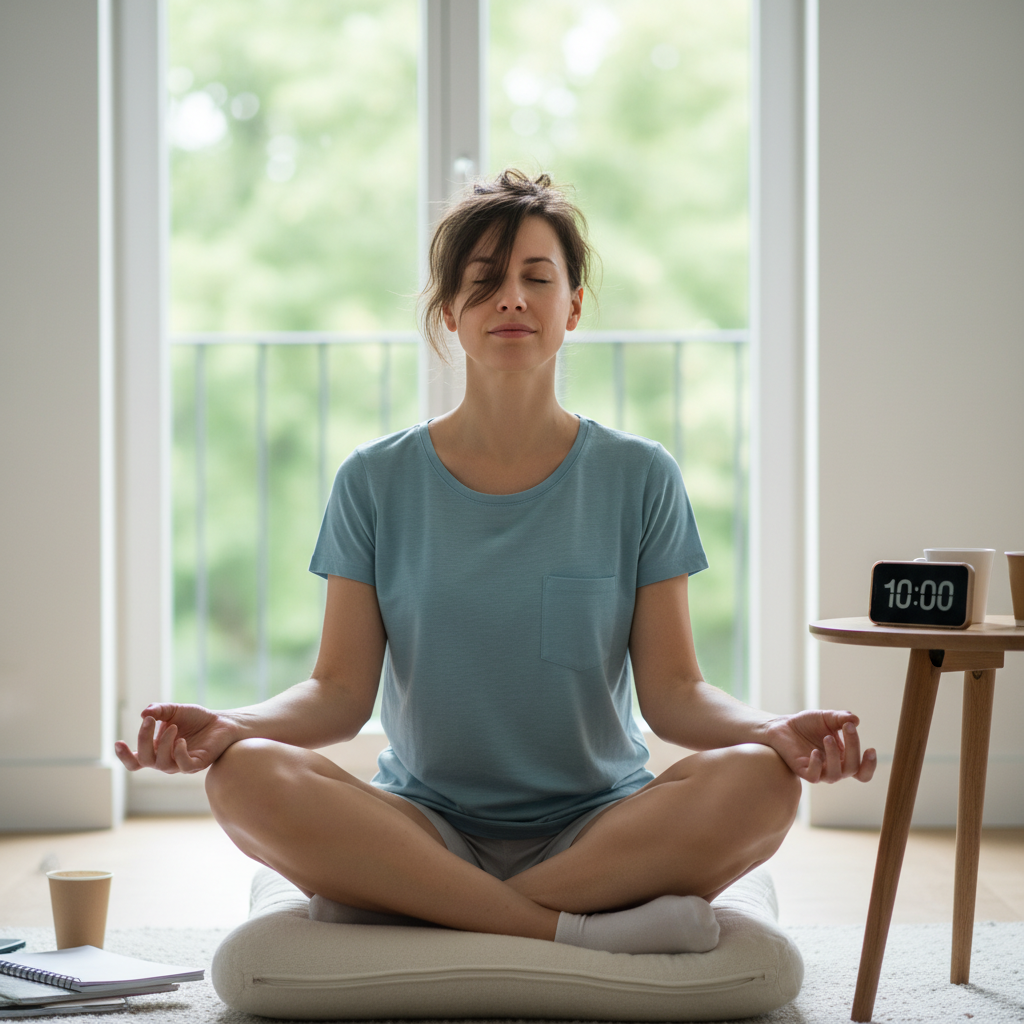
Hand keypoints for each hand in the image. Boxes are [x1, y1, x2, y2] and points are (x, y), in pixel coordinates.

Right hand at [114, 703, 239, 774]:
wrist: (221, 721)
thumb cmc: (196, 718)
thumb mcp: (174, 710)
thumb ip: (158, 710)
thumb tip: (144, 714)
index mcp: (157, 750)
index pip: (135, 761)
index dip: (124, 756)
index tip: (118, 742)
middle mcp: (166, 760)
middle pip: (145, 759)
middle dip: (143, 739)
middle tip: (150, 720)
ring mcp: (181, 764)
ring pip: (162, 763)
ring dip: (163, 743)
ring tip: (173, 726)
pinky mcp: (197, 764)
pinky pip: (183, 766)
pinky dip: (179, 753)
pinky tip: (182, 740)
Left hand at [761, 710, 876, 783]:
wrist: (783, 725)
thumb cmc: (808, 724)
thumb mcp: (827, 717)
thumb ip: (841, 718)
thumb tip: (855, 720)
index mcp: (843, 759)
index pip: (862, 772)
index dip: (870, 766)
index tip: (871, 749)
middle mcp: (834, 768)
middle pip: (852, 768)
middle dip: (853, 747)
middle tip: (848, 727)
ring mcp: (819, 771)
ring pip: (835, 775)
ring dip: (834, 756)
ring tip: (827, 737)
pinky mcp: (803, 771)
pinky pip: (814, 776)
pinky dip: (816, 764)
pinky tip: (814, 751)